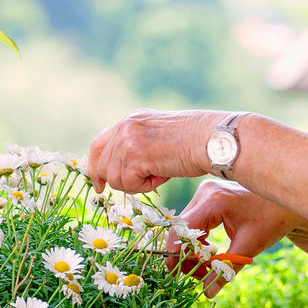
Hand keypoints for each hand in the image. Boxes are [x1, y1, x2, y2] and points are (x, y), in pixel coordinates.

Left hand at [88, 109, 219, 193]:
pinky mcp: (135, 156)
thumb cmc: (196, 142)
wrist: (211, 140)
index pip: (98, 144)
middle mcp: (125, 127)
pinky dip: (145, 187)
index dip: (95, 166)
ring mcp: (128, 141)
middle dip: (116, 181)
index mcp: (131, 120)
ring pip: (115, 179)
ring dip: (136, 184)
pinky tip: (162, 176)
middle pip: (102, 164)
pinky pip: (128, 185)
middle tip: (137, 186)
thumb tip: (124, 170)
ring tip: (159, 174)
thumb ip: (138, 147)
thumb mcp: (159, 137)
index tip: (99, 183)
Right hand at [174, 180, 300, 296]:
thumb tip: (207, 293)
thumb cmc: (272, 221)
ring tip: (207, 267)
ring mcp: (205, 193)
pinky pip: (194, 223)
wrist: (285, 204)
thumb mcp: (249, 247)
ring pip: (186, 228)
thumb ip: (225, 269)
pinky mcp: (208, 197)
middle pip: (182, 229)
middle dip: (186, 255)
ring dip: (192, 250)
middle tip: (198, 275)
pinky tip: (211, 254)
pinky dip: (198, 242)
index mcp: (214, 201)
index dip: (176, 254)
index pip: (184, 229)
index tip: (176, 275)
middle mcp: (205, 193)